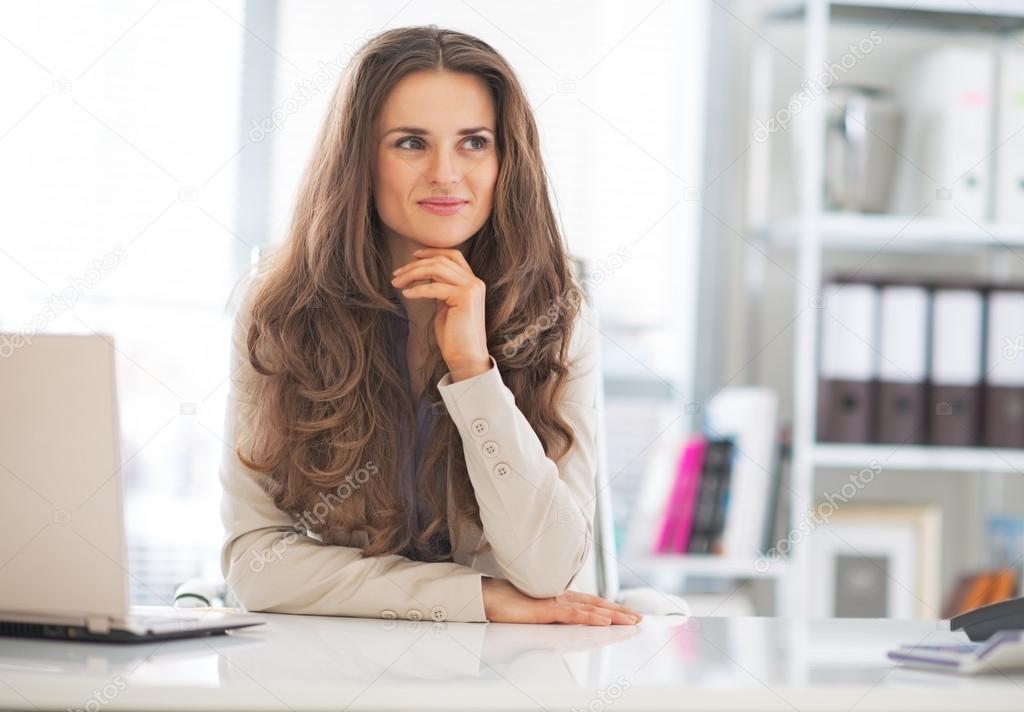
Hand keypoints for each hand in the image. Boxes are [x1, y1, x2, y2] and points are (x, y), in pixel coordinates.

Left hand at [391, 247, 489, 380]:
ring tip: (397, 283)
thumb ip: (440, 289)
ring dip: (413, 274)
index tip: (413, 256)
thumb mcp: (446, 306)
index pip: (453, 255)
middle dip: (415, 266)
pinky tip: (406, 294)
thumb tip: (423, 277)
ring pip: (437, 269)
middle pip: (441, 261)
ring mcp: (472, 289)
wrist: (466, 358)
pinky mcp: (465, 298)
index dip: (433, 252)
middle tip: (396, 275)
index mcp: (472, 282)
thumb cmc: (454, 337)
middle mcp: (475, 282)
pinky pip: (434, 288)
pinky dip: (418, 289)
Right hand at [481, 577, 643, 625]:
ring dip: (614, 615)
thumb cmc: (506, 602)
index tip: (628, 613)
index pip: (591, 602)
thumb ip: (549, 613)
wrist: (487, 597)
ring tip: (632, 621)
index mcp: (559, 596)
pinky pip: (574, 615)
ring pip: (591, 609)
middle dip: (620, 611)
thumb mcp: (534, 609)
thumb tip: (558, 619)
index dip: (610, 607)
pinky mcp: (546, 610)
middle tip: (639, 619)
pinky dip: (592, 618)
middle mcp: (561, 596)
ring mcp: (554, 602)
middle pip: (597, 604)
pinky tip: (606, 622)